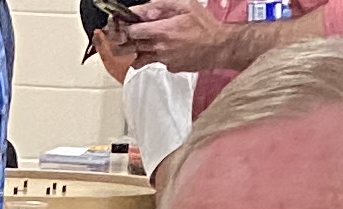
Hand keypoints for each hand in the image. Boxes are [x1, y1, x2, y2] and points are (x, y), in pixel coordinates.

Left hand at [115, 0, 250, 67]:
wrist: (220, 47)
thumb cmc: (205, 25)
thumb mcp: (185, 5)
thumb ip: (162, 4)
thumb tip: (144, 7)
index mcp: (161, 31)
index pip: (131, 31)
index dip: (124, 26)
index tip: (123, 23)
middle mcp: (159, 48)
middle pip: (130, 47)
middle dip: (123, 40)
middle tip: (122, 35)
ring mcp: (164, 60)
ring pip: (139, 59)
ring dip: (137, 51)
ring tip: (140, 43)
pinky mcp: (170, 67)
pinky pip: (157, 62)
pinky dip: (156, 56)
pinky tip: (164, 48)